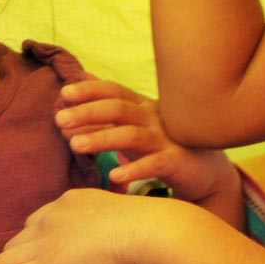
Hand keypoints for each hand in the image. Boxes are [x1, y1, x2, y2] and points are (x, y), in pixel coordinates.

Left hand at [0, 188, 180, 263]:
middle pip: (16, 243)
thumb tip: (118, 254)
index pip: (38, 223)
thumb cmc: (157, 232)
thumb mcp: (127, 224)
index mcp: (70, 202)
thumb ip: (111, 234)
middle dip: (9, 263)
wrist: (155, 234)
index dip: (30, 244)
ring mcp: (44, 242)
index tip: (31, 260)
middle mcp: (50, 217)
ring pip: (4, 263)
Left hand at [55, 77, 240, 215]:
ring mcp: (166, 138)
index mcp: (142, 106)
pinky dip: (135, 169)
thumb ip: (106, 108)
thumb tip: (73, 88)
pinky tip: (115, 175)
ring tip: (75, 145)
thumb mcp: (134, 123)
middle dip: (87, 112)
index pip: (114, 91)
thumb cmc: (162, 145)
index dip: (90, 89)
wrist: (205, 171)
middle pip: (118, 108)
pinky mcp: (177, 161)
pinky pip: (155, 164)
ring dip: (102, 138)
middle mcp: (153, 117)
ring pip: (131, 134)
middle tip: (59, 120)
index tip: (64, 93)